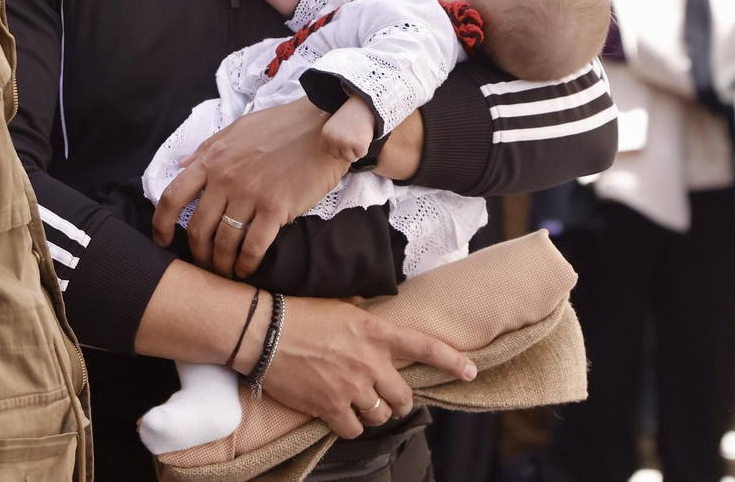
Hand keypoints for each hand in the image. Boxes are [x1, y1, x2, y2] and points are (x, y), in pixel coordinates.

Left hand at [153, 98, 346, 278]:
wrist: (322, 126)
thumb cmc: (280, 127)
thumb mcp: (237, 130)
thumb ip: (207, 149)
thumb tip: (181, 165)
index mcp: (212, 159)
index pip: (174, 196)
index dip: (162, 224)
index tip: (162, 240)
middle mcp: (226, 178)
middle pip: (198, 228)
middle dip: (197, 253)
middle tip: (204, 264)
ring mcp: (250, 194)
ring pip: (224, 242)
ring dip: (221, 264)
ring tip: (224, 272)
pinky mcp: (276, 208)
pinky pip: (253, 246)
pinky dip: (246, 264)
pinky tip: (246, 271)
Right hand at [251, 296, 476, 438]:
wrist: (264, 331)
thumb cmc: (298, 312)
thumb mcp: (340, 304)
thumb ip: (364, 313)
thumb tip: (372, 308)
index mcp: (376, 331)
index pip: (425, 347)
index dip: (452, 361)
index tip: (470, 372)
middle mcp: (370, 361)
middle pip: (404, 397)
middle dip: (398, 401)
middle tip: (387, 398)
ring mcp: (352, 387)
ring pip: (381, 416)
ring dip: (373, 414)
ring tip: (359, 405)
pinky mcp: (330, 407)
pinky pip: (355, 430)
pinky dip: (350, 427)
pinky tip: (340, 416)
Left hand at [321, 95, 374, 163]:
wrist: (364, 105)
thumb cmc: (350, 115)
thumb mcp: (334, 125)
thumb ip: (332, 138)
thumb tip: (336, 154)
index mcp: (326, 134)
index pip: (327, 151)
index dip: (336, 147)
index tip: (343, 140)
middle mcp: (334, 140)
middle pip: (338, 156)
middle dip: (345, 150)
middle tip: (352, 139)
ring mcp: (346, 143)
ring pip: (349, 158)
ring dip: (355, 152)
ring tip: (358, 139)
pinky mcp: (359, 145)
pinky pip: (361, 154)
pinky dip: (364, 148)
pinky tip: (364, 137)